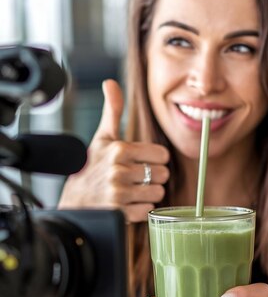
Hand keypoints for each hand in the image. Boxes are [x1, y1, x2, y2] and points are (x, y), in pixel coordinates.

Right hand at [59, 79, 169, 221]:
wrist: (75, 202)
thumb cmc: (92, 168)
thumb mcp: (102, 138)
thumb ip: (113, 111)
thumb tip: (110, 83)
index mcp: (119, 149)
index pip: (162, 155)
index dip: (155, 160)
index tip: (143, 162)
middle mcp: (119, 170)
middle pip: (163, 174)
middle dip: (153, 177)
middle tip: (137, 178)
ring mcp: (119, 193)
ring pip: (158, 193)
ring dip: (148, 194)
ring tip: (132, 191)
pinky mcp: (120, 213)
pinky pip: (148, 210)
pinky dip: (141, 210)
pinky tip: (128, 204)